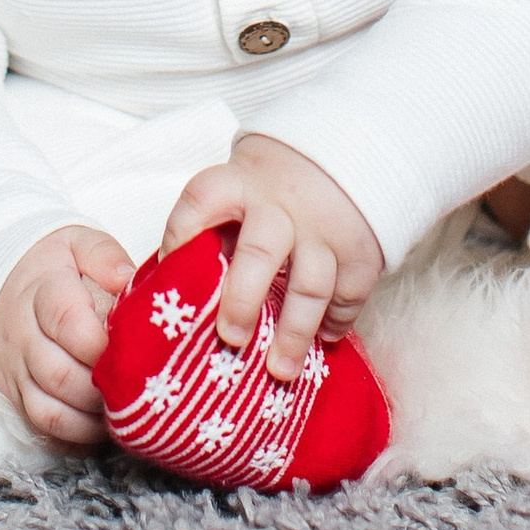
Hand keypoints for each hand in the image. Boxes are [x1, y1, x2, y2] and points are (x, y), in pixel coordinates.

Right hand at [0, 224, 131, 448]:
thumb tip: (131, 282)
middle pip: (60, 375)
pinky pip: (43, 429)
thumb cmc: (54, 266)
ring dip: (90, 419)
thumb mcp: (78, 244)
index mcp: (42, 292)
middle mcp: (23, 335)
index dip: (100, 345)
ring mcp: (16, 370)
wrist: (0, 281)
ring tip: (123, 410)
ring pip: (49, 410)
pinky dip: (75, 435)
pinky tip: (102, 425)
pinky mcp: (14, 395)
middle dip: (102, 389)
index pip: (67, 323)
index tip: (131, 351)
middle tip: (135, 387)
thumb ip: (105, 258)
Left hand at [162, 132, 382, 382]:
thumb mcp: (235, 194)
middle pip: (259, 252)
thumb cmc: (267, 193)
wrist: (336, 159)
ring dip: (294, 332)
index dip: (180, 236)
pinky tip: (323, 339)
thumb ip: (212, 236)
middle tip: (231, 339)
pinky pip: (349, 294)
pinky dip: (336, 322)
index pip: (200, 202)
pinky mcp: (359, 250)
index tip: (170, 272)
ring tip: (279, 370)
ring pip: (310, 284)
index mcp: (237, 186)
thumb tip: (178, 301)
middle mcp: (279, 207)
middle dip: (243, 301)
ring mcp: (322, 229)